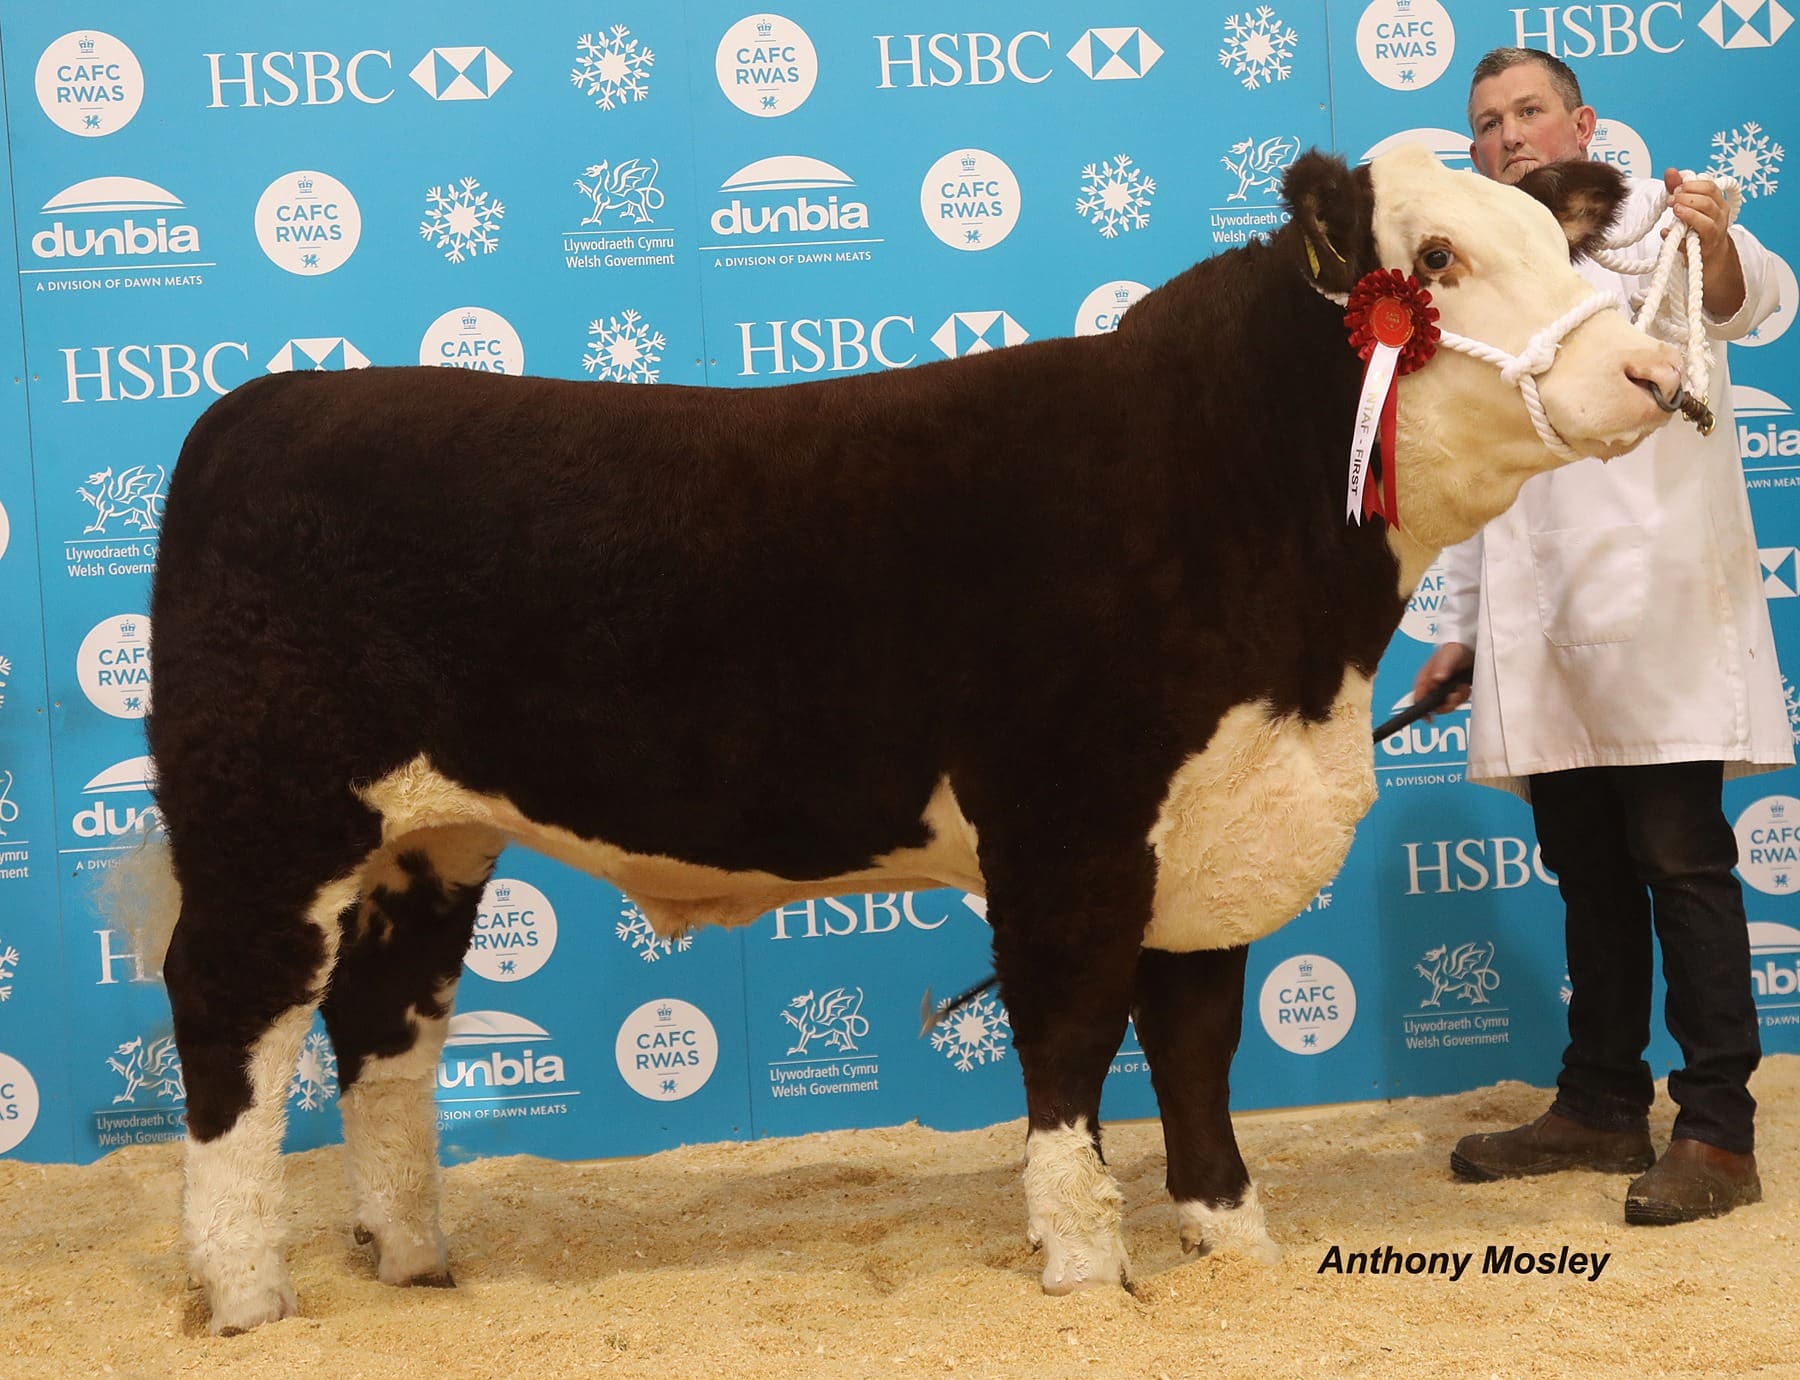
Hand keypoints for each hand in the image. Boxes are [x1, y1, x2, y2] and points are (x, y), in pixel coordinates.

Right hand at [1412, 643, 1473, 716]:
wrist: (1470, 646)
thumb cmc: (1454, 648)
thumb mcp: (1447, 656)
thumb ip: (1441, 667)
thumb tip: (1436, 679)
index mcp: (1425, 678)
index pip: (1417, 698)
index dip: (1421, 710)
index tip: (1428, 718)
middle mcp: (1432, 685)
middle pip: (1433, 705)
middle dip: (1446, 704)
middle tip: (1455, 696)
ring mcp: (1443, 688)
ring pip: (1446, 705)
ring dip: (1456, 699)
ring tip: (1462, 688)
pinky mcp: (1454, 690)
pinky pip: (1457, 701)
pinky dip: (1463, 696)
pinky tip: (1465, 687)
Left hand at [1661, 167, 1745, 319]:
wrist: (1710, 259)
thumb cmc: (1698, 230)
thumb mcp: (1690, 206)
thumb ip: (1679, 189)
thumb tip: (1670, 171)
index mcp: (1717, 203)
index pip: (1711, 187)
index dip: (1693, 185)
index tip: (1677, 186)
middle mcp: (1720, 216)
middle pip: (1709, 201)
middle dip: (1688, 197)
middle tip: (1671, 198)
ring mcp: (1714, 233)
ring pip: (1706, 220)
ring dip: (1688, 213)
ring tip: (1673, 209)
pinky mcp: (1704, 249)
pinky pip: (1692, 241)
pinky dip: (1677, 236)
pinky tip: (1666, 232)